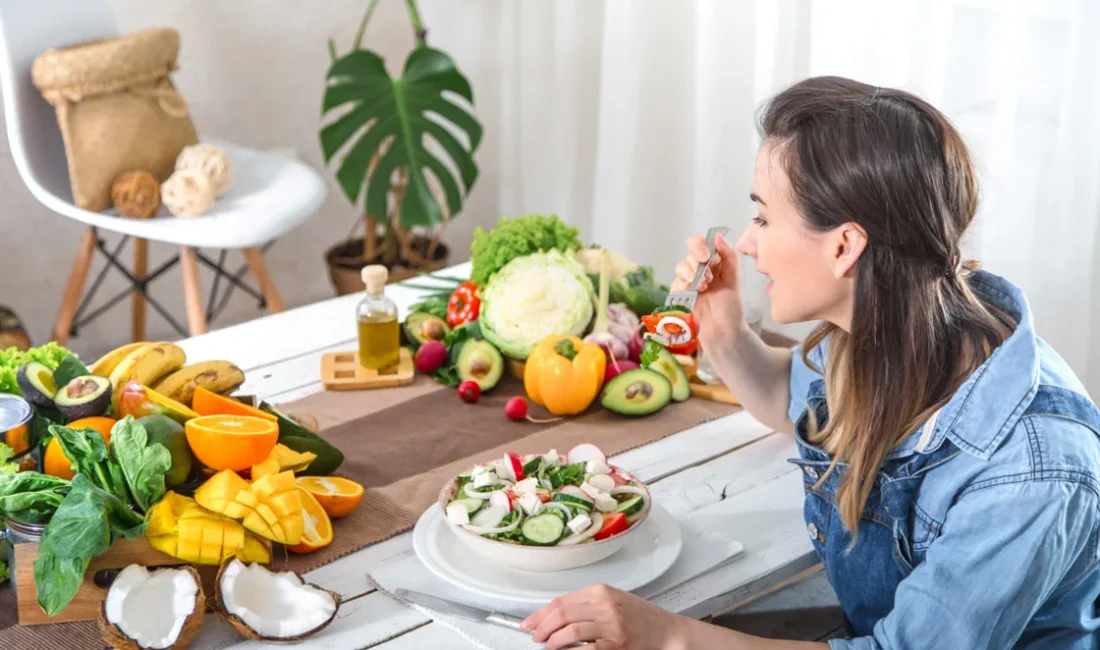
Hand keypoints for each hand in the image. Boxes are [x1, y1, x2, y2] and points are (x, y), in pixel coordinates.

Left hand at [521, 583, 689, 649]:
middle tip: (535, 636)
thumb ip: (586, 605)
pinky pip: (586, 648)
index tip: (529, 623)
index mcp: (601, 591)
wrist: (667, 631)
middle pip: (562, 614)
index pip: (561, 601)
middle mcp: (605, 604)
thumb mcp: (612, 601)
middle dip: (543, 627)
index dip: (540, 614)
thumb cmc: (641, 617)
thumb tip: (555, 615)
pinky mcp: (617, 643)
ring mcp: (611, 624)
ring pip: (570, 630)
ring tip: (548, 645)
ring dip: (553, 640)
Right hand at [671, 232, 743, 349]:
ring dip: (691, 273)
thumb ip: (729, 256)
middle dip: (697, 261)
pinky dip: (683, 283)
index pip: (703, 242)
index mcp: (714, 260)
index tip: (706, 256)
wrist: (723, 331)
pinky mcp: (679, 292)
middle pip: (690, 251)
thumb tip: (717, 236)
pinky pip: (676, 281)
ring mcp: (688, 279)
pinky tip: (693, 291)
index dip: (701, 245)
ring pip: (682, 265)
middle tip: (707, 275)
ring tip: (703, 287)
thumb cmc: (731, 306)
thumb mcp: (734, 278)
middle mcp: (700, 267)